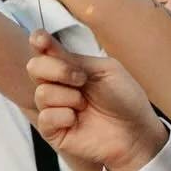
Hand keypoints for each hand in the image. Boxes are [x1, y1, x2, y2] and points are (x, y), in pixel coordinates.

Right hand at [27, 31, 168, 170]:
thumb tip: (46, 46)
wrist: (135, 131)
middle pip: (35, 67)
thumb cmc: (125, 99)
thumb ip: (74, 59)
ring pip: (42, 93)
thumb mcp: (104, 70)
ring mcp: (53, 107)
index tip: (40, 39)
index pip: (45, 50)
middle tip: (81, 79)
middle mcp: (57, 85)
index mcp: (69, 67)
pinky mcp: (52, 130)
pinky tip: (78, 120)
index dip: (38, 41)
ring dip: (69, 97)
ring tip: (85, 106)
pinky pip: (45, 117)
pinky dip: (64, 116)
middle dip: (57, 69)